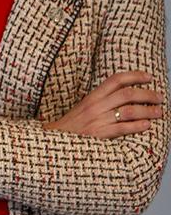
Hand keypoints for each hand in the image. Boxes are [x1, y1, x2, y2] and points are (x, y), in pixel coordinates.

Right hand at [42, 71, 162, 138]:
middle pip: (127, 94)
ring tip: (158, 112)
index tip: (148, 77)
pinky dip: (138, 126)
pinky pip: (123, 128)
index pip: (116, 80)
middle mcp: (96, 105)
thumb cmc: (72, 124)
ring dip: (148, 111)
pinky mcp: (99, 134)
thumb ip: (101, 100)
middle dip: (147, 94)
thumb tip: (125, 95)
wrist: (55, 139)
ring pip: (129, 111)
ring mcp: (98, 119)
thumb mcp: (84, 106)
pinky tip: (147, 125)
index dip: (134, 76)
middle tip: (159, 97)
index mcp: (92, 96)